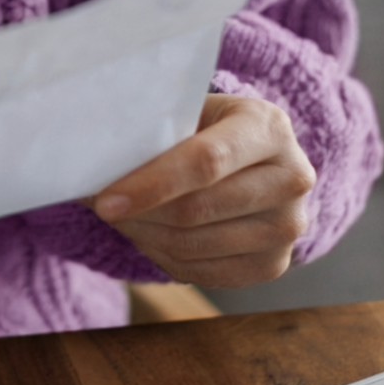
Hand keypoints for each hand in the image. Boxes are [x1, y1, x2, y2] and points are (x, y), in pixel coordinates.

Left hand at [92, 94, 315, 287]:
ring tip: (124, 215)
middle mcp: (292, 178)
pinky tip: (150, 234)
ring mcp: (287, 227)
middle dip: (139, 212)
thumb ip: (154, 130)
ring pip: (193, 244)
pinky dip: (162, 256)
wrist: (254, 163)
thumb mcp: (191, 112)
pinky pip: (200, 272)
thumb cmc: (209, 131)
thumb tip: (91, 160)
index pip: (206, 162)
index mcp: (269, 127)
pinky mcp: (272, 265)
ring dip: (145, 235)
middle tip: (102, 206)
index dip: (152, 184)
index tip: (105, 200)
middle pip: (197, 209)